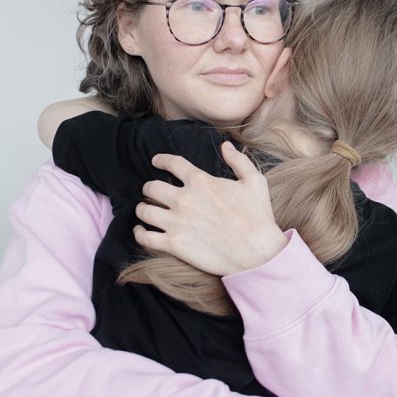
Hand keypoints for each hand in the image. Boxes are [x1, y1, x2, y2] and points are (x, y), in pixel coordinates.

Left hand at [133, 141, 287, 275]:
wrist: (257, 251)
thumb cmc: (258, 216)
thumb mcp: (254, 181)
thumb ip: (238, 161)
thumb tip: (226, 145)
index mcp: (200, 181)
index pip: (172, 163)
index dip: (161, 160)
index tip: (156, 161)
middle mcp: (183, 199)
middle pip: (151, 188)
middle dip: (149, 188)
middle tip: (151, 192)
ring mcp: (176, 222)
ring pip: (144, 211)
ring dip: (142, 209)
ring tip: (144, 210)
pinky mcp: (174, 244)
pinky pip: (145, 237)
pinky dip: (139, 233)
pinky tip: (140, 231)